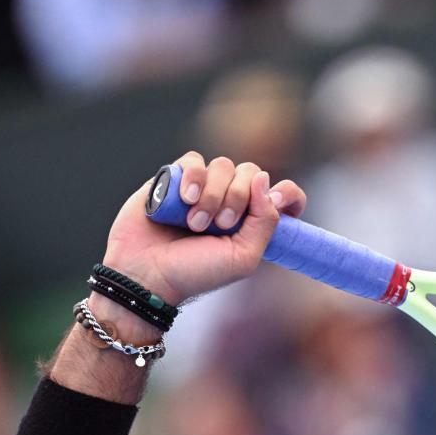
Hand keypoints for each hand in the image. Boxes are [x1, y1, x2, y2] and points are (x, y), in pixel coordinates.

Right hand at [103, 151, 306, 305]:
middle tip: (220, 225)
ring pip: (223, 165)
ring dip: (212, 194)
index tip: (277, 203)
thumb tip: (265, 179)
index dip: (288, 194)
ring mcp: (203, 187)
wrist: (147, 274)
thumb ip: (264, 221)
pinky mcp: (174, 179)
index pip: (282, 193)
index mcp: (252, 221)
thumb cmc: (195, 272)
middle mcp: (230, 200)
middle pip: (251, 172)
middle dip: (238, 198)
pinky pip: (194, 160)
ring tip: (195, 223)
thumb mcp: (243, 257)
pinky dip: (193, 177)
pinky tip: (186, 199)